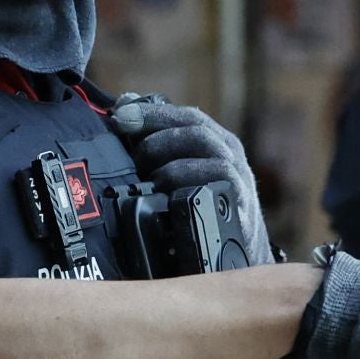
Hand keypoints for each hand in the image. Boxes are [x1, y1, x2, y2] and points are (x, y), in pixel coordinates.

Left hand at [110, 95, 269, 260]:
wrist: (235, 254)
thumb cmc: (203, 207)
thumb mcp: (184, 170)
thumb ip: (156, 140)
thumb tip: (123, 104)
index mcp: (215, 141)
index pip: (185, 115)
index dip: (152, 112)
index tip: (121, 114)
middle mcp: (229, 153)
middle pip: (194, 128)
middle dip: (156, 134)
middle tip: (132, 154)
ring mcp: (237, 177)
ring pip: (205, 148)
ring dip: (170, 159)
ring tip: (147, 177)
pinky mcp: (239, 203)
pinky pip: (216, 180)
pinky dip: (187, 180)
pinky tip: (166, 192)